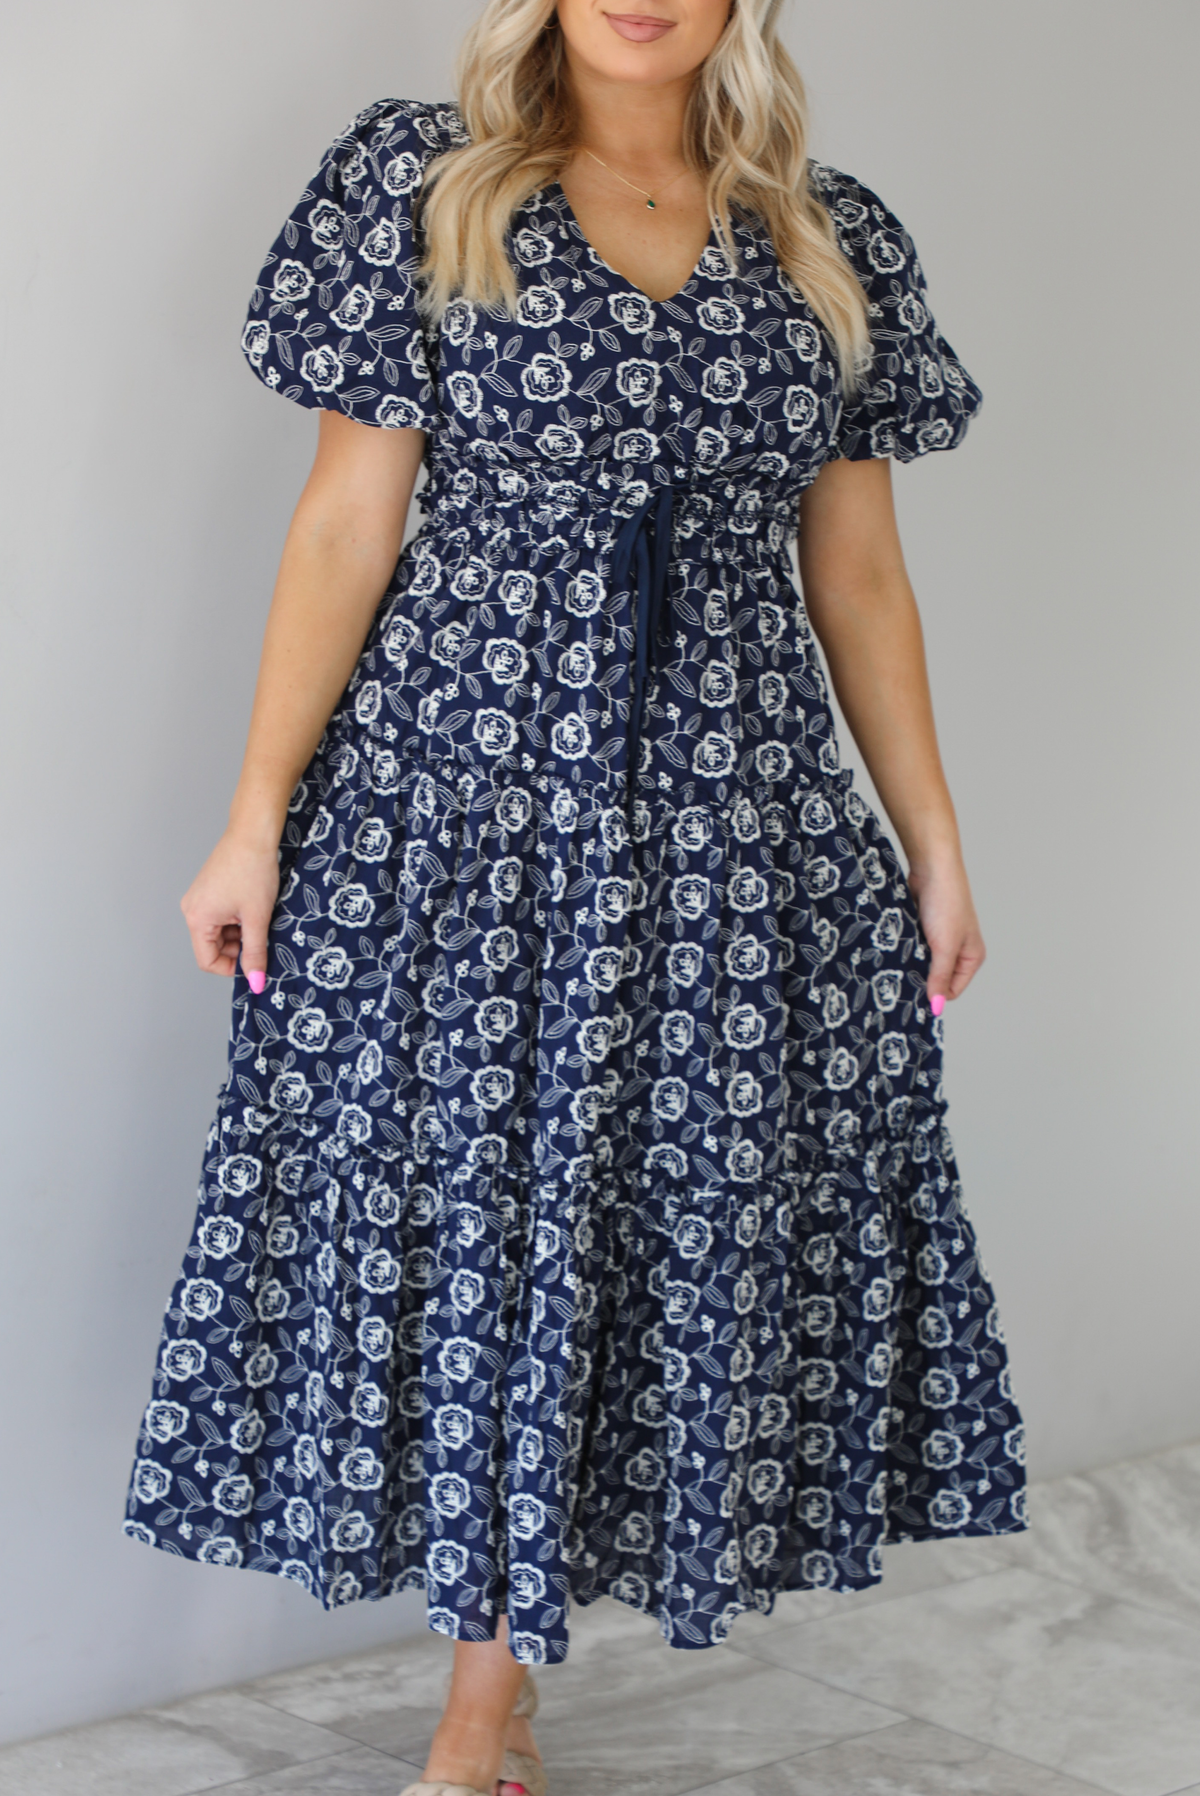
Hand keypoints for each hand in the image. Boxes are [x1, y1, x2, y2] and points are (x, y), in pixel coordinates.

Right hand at [180, 829, 279, 985]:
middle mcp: (192, 910)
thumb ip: (255, 953)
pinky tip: (253, 907)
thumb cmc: (252, 869)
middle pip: (213, 947)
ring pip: (219, 932)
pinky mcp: (208, 891)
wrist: (252, 834)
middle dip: (238, 948)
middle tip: (261, 935)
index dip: (232, 968)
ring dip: (240, 932)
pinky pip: (220, 917)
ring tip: (258, 916)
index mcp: (197, 919)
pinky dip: (237, 919)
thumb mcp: (257, 917)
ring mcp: (199, 899)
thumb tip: (256, 981)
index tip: (255, 963)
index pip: (207, 961)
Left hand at [907, 856, 985, 1007]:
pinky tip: (897, 946)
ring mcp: (941, 940)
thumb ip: (940, 977)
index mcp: (972, 958)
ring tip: (900, 957)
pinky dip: (906, 949)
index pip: (952, 991)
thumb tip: (936, 1006)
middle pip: (936, 978)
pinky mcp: (924, 929)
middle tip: (902, 975)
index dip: (934, 993)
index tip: (912, 993)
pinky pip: (913, 948)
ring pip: (923, 963)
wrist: (932, 868)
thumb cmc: (946, 904)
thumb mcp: (945, 946)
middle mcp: (959, 951)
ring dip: (911, 961)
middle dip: (921, 977)